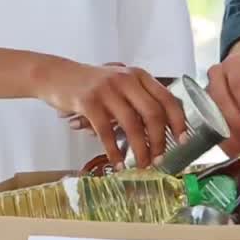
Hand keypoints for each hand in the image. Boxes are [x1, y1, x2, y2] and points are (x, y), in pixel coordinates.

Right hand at [33, 58, 186, 167]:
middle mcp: (126, 79)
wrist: (56, 76)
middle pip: (153, 113)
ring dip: (140, 149)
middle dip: (160, 140)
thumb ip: (138, 100)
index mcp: (138, 75)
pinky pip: (106, 131)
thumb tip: (158, 132)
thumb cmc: (91, 85)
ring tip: (141, 164)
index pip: (167, 98)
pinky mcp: (89, 102)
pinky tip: (117, 161)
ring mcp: (107, 89)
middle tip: (160, 158)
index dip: (178, 121)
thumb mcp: (119, 84)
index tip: (183, 140)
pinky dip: (114, 150)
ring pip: (132, 125)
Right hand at [206, 36, 239, 155]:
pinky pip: (209, 124)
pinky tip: (234, 149)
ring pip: (211, 113)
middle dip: (237, 122)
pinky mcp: (204, 105)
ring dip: (228, 133)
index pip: (239, 85)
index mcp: (236, 67)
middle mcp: (217, 76)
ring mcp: (207, 90)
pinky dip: (222, 138)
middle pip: (221, 100)